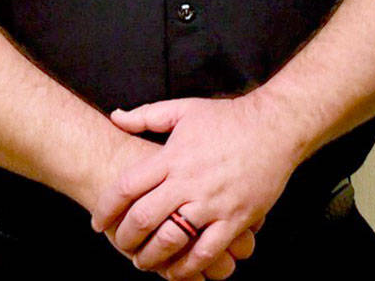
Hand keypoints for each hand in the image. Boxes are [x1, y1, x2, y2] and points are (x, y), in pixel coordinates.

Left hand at [91, 93, 298, 279]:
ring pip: (171, 240)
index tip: (98, 222)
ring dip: (150, 257)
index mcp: (173, 156)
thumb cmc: (230, 117)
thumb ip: (147, 115)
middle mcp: (189, 181)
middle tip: (121, 243)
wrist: (276, 126)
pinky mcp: (236, 217)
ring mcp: (213, 202)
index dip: (106, 209)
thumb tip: (115, 117)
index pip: (127, 187)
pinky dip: (186, 267)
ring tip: (144, 261)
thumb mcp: (185, 109)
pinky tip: (177, 271)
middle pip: (144, 218)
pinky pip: (205, 252)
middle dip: (125, 237)